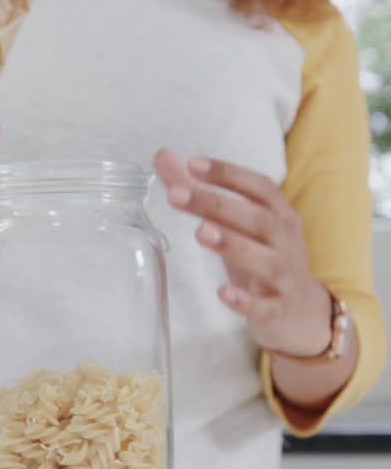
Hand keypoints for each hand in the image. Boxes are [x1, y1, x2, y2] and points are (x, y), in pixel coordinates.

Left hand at [153, 149, 331, 356]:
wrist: (304, 312)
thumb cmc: (264, 257)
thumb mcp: (239, 224)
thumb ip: (201, 191)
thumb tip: (163, 156)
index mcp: (279, 215)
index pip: (260, 187)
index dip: (230, 174)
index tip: (194, 164)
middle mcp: (285, 242)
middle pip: (258, 219)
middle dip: (217, 204)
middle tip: (177, 194)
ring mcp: (284, 278)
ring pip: (266, 261)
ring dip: (233, 245)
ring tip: (200, 232)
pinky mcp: (277, 311)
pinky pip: (264, 307)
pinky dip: (244, 300)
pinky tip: (222, 292)